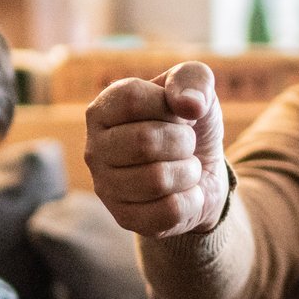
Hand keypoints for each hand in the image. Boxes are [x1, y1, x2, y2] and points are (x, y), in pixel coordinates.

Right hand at [83, 61, 228, 237]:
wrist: (203, 171)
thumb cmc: (189, 124)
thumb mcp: (196, 88)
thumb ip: (194, 79)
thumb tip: (189, 105)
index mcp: (102, 110)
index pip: (131, 99)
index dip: (167, 104)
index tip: (178, 111)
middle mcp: (94, 149)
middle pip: (144, 141)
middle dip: (183, 140)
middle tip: (186, 143)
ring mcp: (106, 187)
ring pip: (158, 179)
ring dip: (189, 171)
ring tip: (186, 167)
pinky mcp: (125, 219)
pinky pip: (169, 211)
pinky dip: (192, 199)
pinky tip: (185, 192)